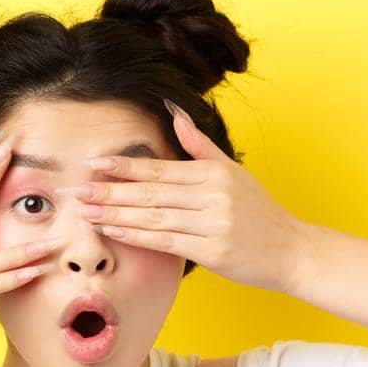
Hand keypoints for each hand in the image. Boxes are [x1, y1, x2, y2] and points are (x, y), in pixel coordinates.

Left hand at [68, 99, 316, 294]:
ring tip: (86, 212)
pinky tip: (114, 232)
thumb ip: (200, 146)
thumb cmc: (259, 212)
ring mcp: (212, 224)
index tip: (94, 163)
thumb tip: (175, 114)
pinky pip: (167, 242)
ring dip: (116, 215)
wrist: (290, 250)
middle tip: (77, 190)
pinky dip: (138, 236)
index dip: (124, 166)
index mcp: (213, 173)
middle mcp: (212, 195)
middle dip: (110, 191)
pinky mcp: (212, 251)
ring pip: (154, 217)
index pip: (160, 169)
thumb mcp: (233, 172)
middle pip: (151, 192)